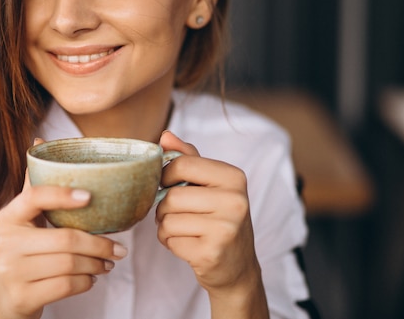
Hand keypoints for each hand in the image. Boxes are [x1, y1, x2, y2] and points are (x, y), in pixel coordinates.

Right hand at [0, 139, 127, 318]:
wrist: (1, 302)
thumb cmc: (21, 254)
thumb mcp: (22, 222)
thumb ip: (34, 188)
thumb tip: (40, 139)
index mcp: (8, 217)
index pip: (35, 197)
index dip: (64, 194)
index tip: (90, 196)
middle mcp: (6, 243)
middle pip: (66, 238)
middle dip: (100, 244)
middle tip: (120, 248)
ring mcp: (12, 272)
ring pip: (70, 264)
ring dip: (97, 264)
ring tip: (109, 262)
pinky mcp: (22, 296)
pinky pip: (66, 286)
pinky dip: (87, 282)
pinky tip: (92, 277)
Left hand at [156, 131, 266, 313]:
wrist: (238, 267)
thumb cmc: (219, 219)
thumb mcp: (210, 185)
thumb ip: (188, 158)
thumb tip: (165, 136)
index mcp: (234, 177)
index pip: (181, 164)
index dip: (165, 176)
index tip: (170, 185)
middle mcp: (235, 200)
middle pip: (171, 196)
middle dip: (164, 208)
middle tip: (179, 215)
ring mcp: (225, 228)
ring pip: (167, 220)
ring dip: (166, 227)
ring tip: (185, 231)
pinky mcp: (212, 253)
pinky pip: (170, 240)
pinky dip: (171, 244)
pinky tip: (190, 246)